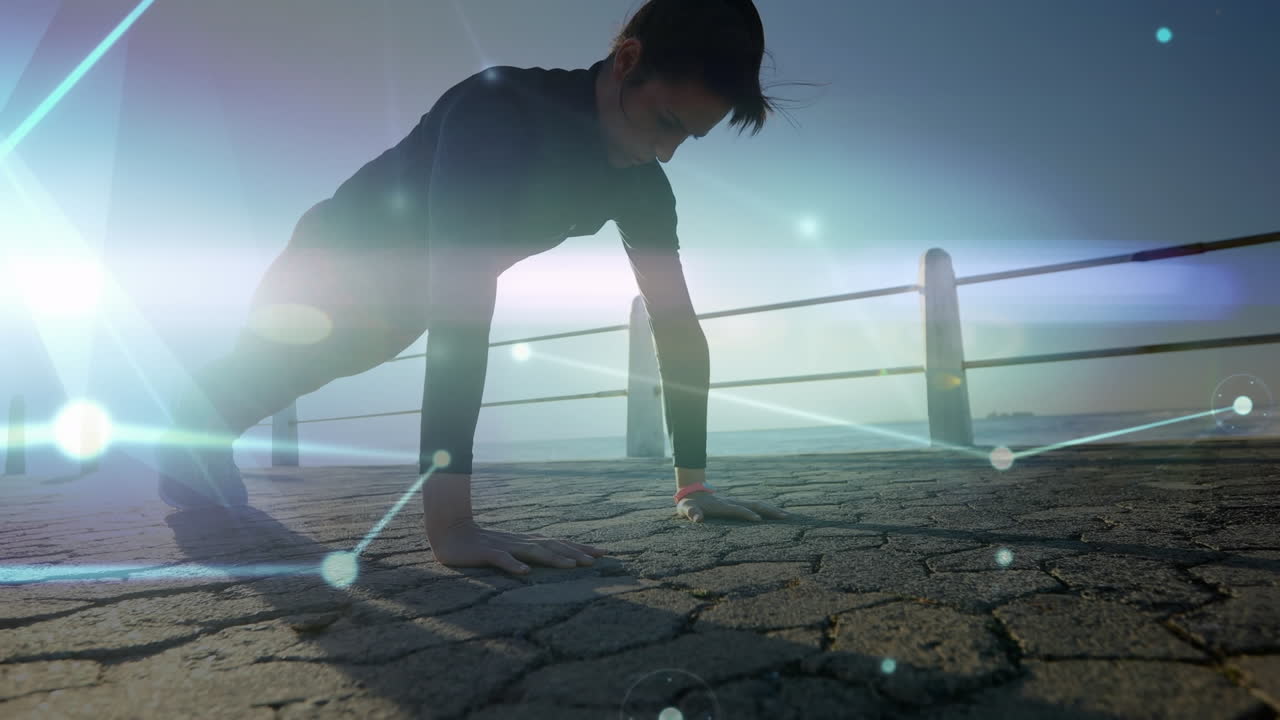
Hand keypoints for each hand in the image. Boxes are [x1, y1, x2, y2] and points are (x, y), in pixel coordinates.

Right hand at [427, 519, 606, 574]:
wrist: (450, 532)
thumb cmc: (480, 544)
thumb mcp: (508, 549)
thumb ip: (526, 554)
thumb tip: (547, 563)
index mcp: (526, 542)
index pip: (559, 543)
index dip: (580, 547)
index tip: (603, 553)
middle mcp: (520, 542)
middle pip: (553, 546)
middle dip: (576, 552)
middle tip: (597, 560)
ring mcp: (504, 546)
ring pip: (533, 552)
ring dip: (553, 558)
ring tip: (572, 566)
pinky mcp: (486, 553)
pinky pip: (502, 560)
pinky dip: (514, 565)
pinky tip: (526, 573)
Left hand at [676, 492, 788, 522]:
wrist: (693, 492)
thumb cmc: (689, 504)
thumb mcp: (686, 509)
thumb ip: (691, 513)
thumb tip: (697, 519)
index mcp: (721, 505)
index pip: (736, 509)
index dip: (746, 513)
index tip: (758, 519)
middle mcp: (732, 501)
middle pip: (753, 504)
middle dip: (768, 510)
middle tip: (784, 516)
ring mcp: (736, 501)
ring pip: (757, 503)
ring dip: (771, 508)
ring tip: (786, 515)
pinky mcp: (738, 503)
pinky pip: (755, 505)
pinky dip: (767, 508)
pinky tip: (777, 513)